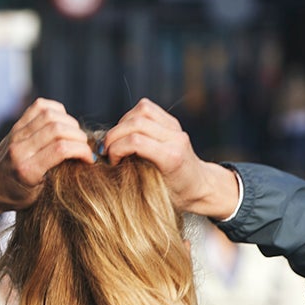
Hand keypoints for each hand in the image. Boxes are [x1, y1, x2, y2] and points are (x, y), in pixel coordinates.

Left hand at [0, 98, 95, 215]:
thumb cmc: (14, 196)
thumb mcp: (37, 197)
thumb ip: (57, 177)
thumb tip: (83, 159)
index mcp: (26, 170)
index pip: (61, 149)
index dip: (81, 150)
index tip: (89, 158)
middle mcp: (20, 149)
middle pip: (58, 129)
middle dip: (78, 136)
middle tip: (84, 146)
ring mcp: (16, 135)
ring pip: (50, 115)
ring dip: (69, 122)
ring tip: (74, 135)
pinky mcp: (16, 126)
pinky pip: (40, 106)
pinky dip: (56, 110)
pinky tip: (62, 122)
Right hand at [101, 99, 239, 218]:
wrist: (198, 186)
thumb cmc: (174, 195)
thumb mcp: (152, 194)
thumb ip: (133, 175)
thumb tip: (108, 164)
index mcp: (171, 157)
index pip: (135, 142)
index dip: (116, 149)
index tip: (111, 163)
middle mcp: (175, 138)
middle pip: (136, 123)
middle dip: (113, 136)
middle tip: (106, 152)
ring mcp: (175, 127)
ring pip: (141, 110)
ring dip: (121, 124)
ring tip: (115, 140)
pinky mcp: (171, 122)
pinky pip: (147, 108)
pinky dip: (131, 117)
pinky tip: (126, 133)